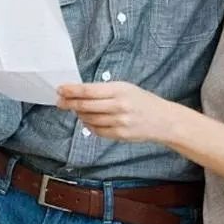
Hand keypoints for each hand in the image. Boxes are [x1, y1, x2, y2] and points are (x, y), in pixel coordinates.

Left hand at [57, 82, 177, 142]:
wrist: (163, 120)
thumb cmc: (143, 101)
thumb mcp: (126, 88)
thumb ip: (104, 91)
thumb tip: (80, 93)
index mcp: (119, 90)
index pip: (88, 90)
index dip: (71, 90)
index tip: (60, 89)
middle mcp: (119, 106)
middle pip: (85, 106)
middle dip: (69, 103)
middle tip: (60, 101)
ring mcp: (119, 122)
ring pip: (89, 119)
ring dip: (79, 114)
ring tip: (77, 110)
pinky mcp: (120, 135)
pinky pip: (97, 131)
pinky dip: (89, 125)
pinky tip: (89, 120)